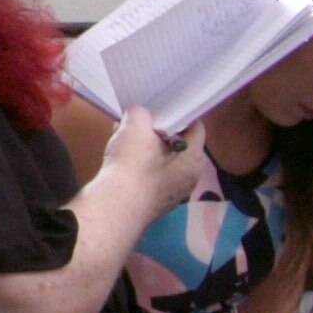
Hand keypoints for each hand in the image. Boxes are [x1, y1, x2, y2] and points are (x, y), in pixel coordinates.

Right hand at [97, 106, 209, 221]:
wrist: (116, 207)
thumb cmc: (135, 164)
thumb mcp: (137, 126)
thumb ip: (140, 113)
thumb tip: (138, 114)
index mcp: (194, 160)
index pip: (196, 129)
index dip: (181, 114)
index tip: (165, 106)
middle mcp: (187, 180)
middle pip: (177, 146)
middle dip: (157, 131)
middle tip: (141, 120)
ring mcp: (170, 195)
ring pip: (160, 162)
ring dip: (144, 148)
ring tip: (123, 133)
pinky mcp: (150, 204)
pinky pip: (147, 177)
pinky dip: (136, 165)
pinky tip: (119, 156)